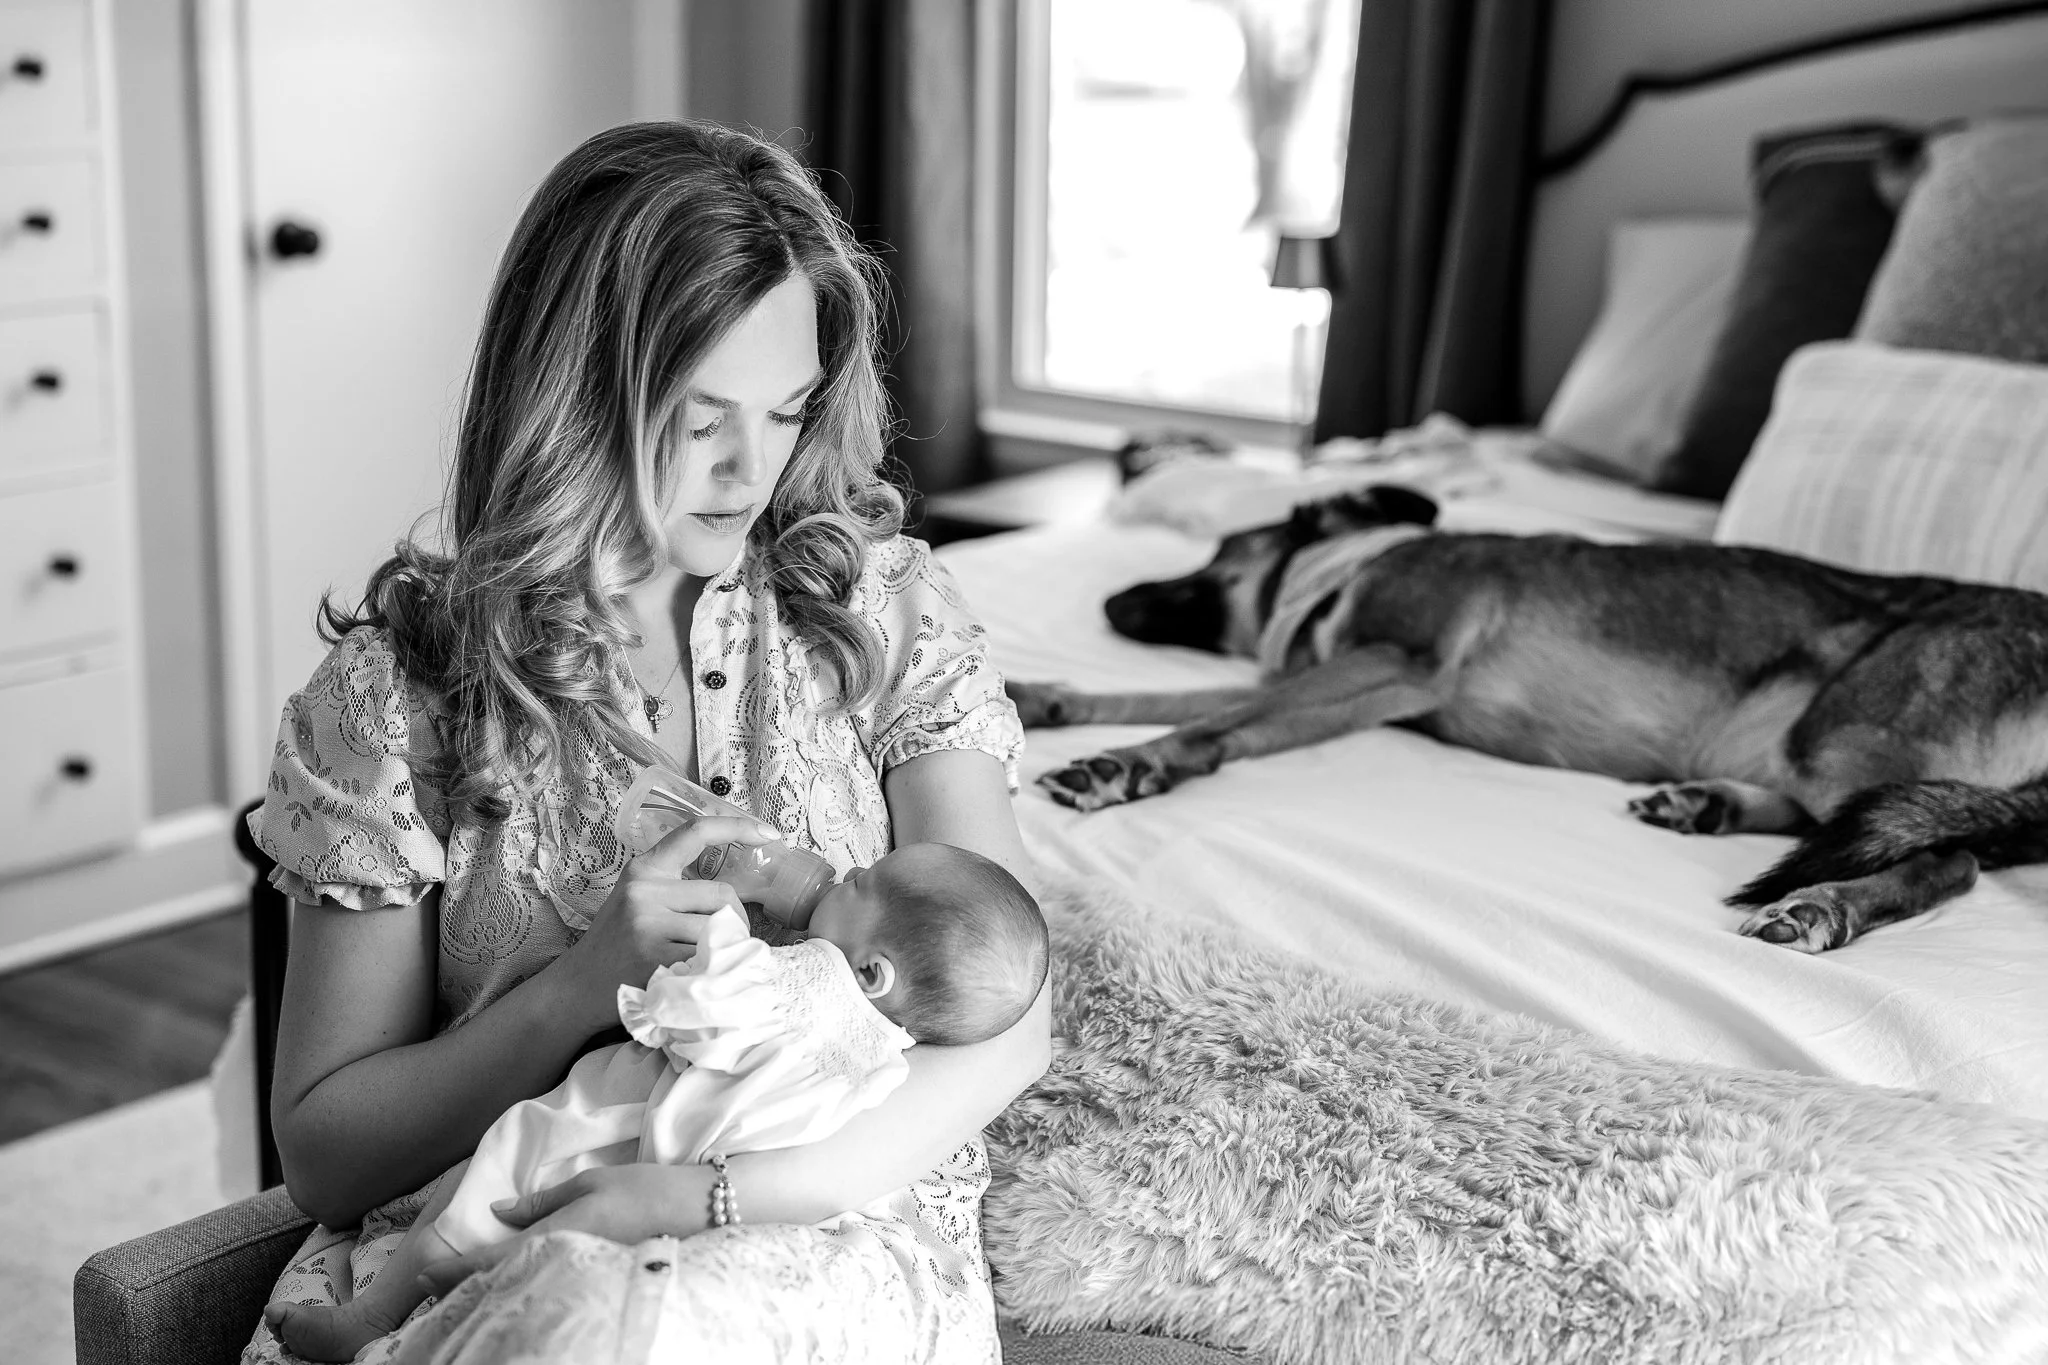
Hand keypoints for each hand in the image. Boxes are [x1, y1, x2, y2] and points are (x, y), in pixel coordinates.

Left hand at [413, 1164, 715, 1297]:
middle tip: (434, 1284)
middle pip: (501, 1281)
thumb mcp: (590, 1183)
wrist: (697, 1210)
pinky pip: (547, 1282)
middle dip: (465, 1285)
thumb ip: (541, 1202)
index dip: (454, 1271)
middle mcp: (563, 1260)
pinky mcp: (594, 1277)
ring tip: (467, 1281)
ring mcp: (580, 1273)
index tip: (424, 1275)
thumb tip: (497, 1211)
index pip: (491, 1261)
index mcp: (557, 1235)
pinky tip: (515, 1277)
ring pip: (522, 1285)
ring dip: (492, 1284)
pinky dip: (522, 1281)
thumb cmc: (644, 1189)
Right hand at [548, 814, 777, 1033]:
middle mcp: (644, 890)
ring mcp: (647, 924)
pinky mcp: (653, 958)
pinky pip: (708, 959)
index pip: (696, 832)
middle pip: (723, 894)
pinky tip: (698, 977)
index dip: (738, 827)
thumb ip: (677, 887)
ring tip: (709, 960)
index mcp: (645, 868)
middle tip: (728, 939)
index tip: (769, 833)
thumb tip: (736, 889)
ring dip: (726, 948)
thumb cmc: (618, 943)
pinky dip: (713, 970)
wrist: (577, 986)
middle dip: (736, 919)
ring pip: (720, 929)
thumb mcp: (638, 900)